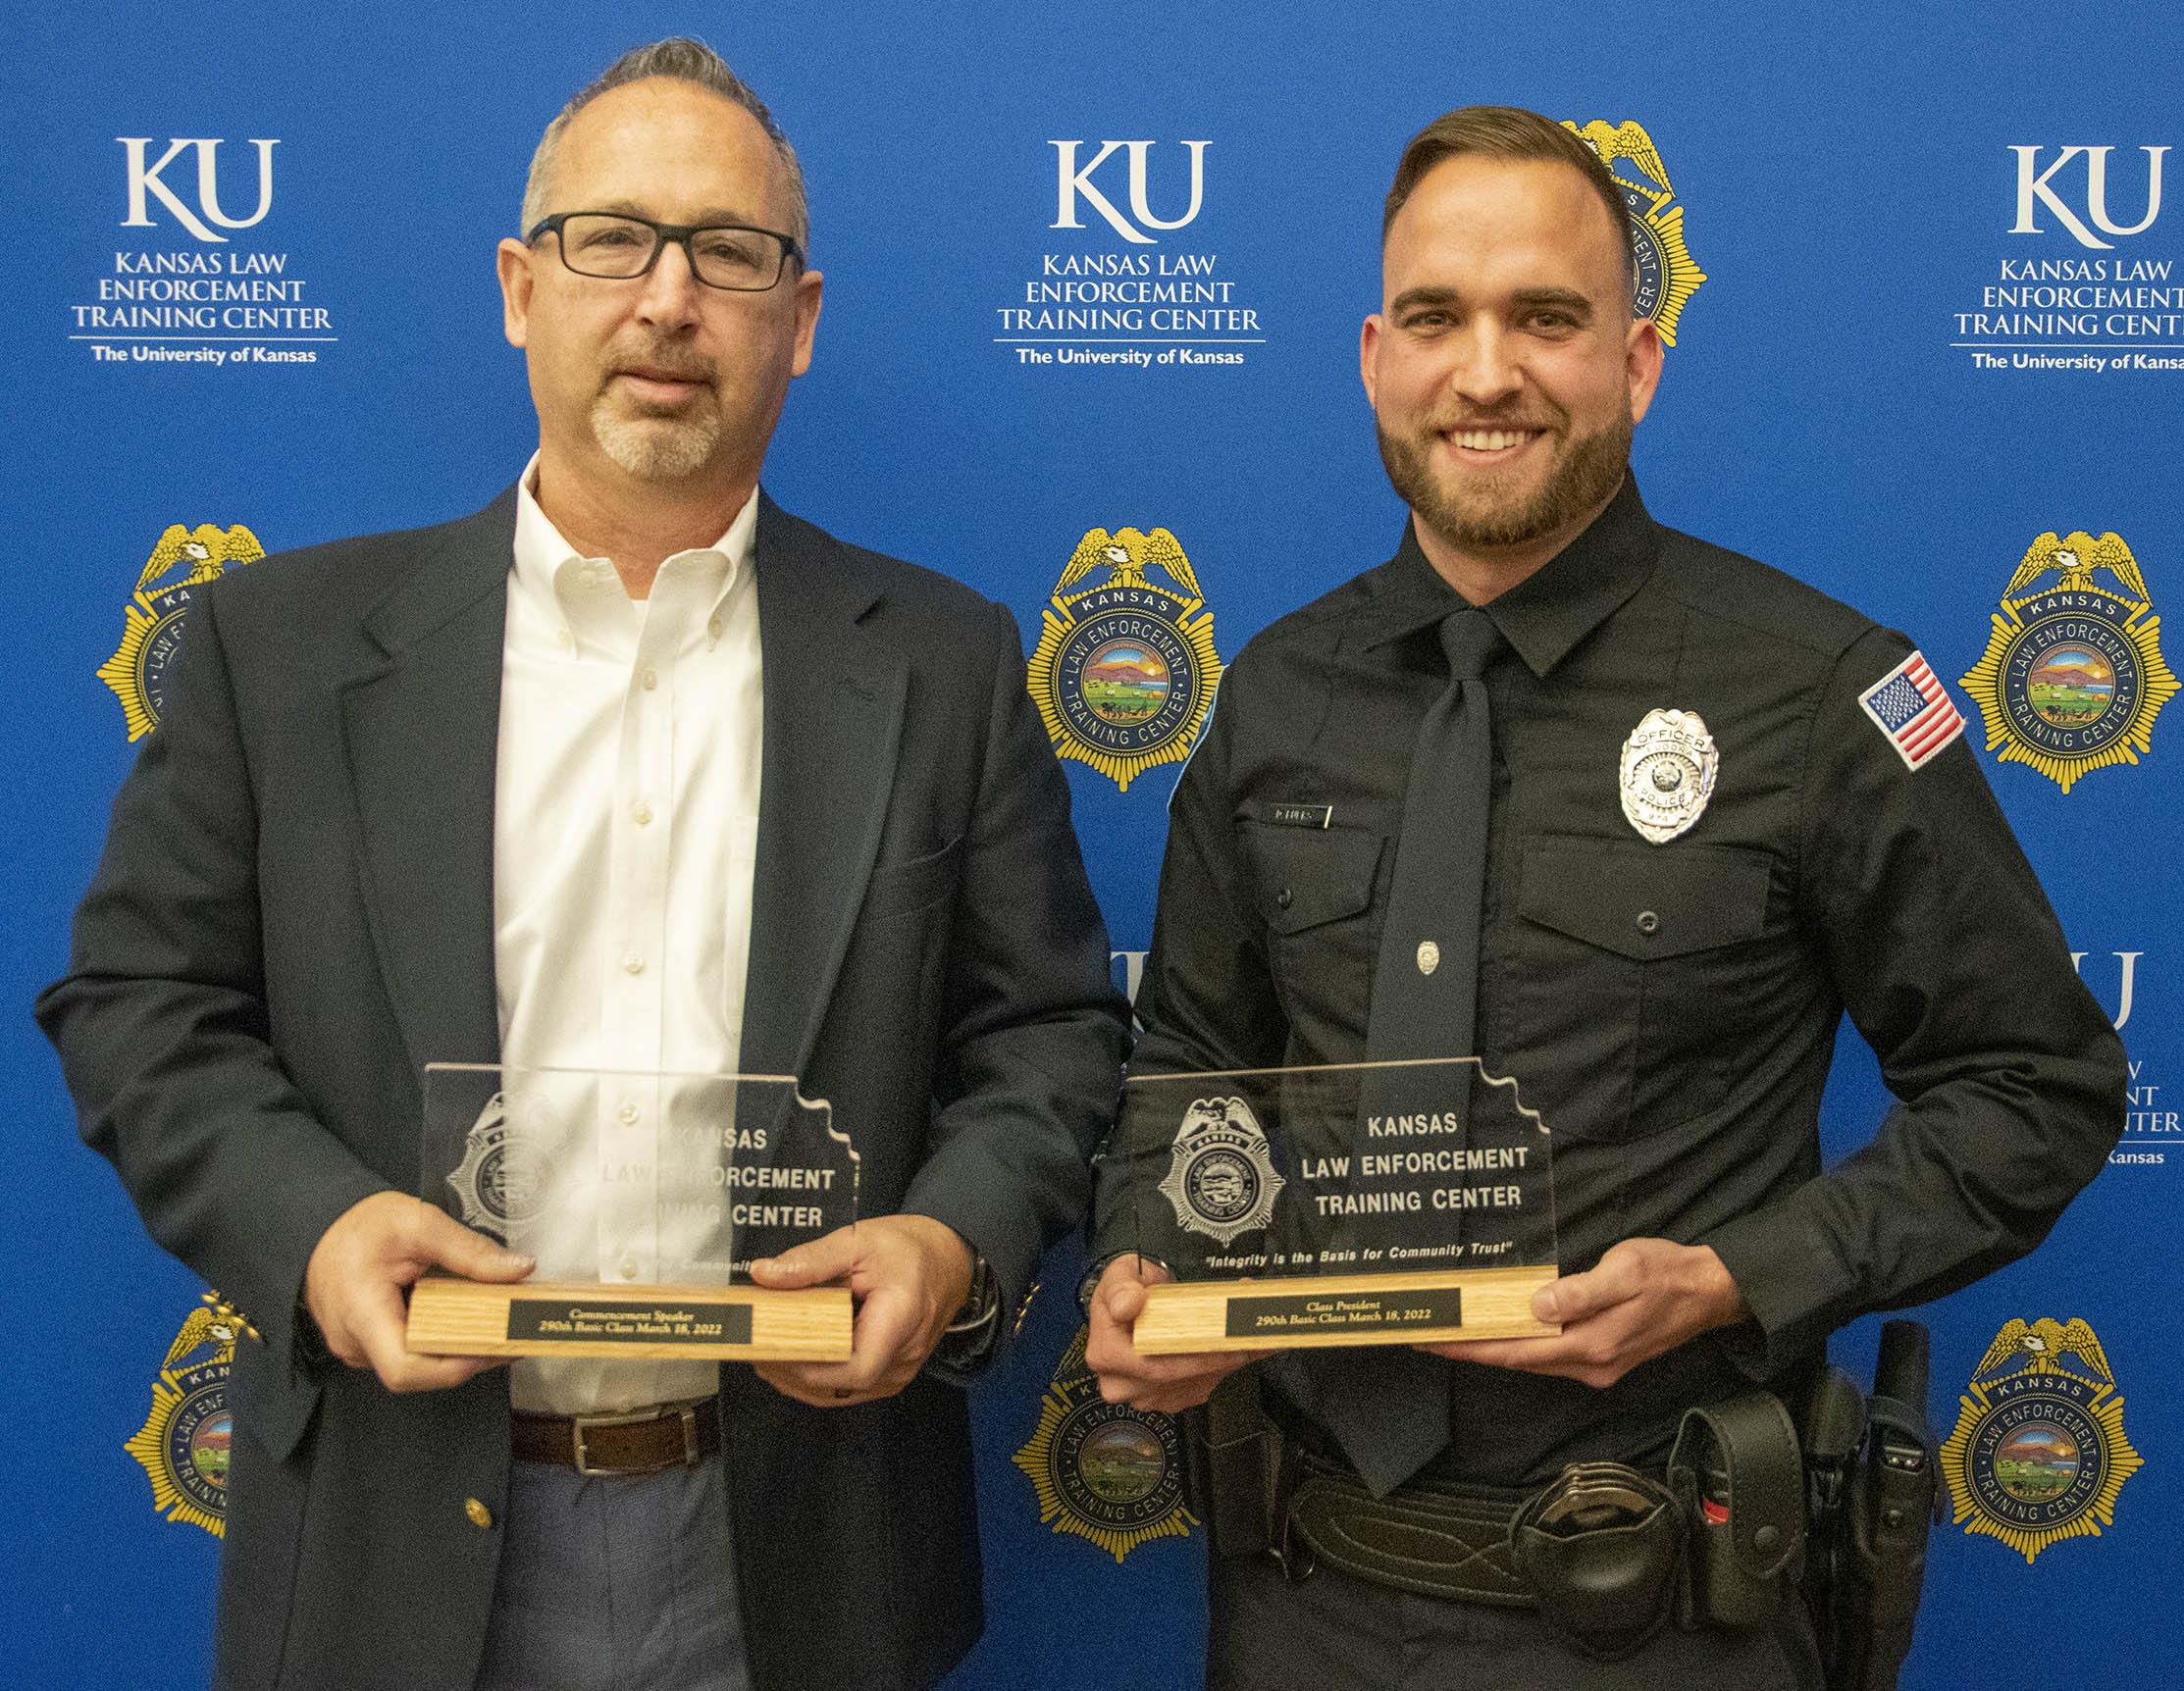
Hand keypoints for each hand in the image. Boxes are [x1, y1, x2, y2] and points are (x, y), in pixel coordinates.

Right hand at [303, 1191, 534, 1392]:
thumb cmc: (357, 1226)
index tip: (494, 1346)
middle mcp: (355, 1341)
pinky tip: (466, 1322)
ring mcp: (358, 1347)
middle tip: (512, 1334)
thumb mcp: (419, 1223)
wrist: (319, 1226)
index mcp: (363, 1314)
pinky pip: (407, 1352)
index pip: (406, 1369)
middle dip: (469, 1356)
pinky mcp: (366, 1343)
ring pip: (415, 1366)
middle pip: (419, 1371)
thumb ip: (470, 1249)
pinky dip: (439, 1341)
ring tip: (497, 1326)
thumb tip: (518, 1268)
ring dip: (457, 1349)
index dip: (454, 1366)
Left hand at [745, 1215, 972, 1407]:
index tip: (768, 1347)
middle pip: (838, 1383)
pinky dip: (814, 1377)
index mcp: (900, 1321)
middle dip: (789, 1370)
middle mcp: (901, 1359)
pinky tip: (789, 1359)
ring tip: (761, 1352)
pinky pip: (845, 1387)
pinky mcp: (888, 1377)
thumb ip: (811, 1260)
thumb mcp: (860, 1240)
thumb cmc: (910, 1250)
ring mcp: (896, 1374)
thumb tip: (763, 1274)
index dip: (806, 1365)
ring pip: (837, 1392)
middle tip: (750, 1346)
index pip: (853, 1367)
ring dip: (796, 1378)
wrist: (950, 1263)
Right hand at [1083, 1255, 1271, 1414]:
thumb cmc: (1125, 1292)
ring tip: (1250, 1338)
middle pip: (1180, 1378)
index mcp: (1107, 1356)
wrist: (1132, 1304)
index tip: (1226, 1343)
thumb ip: (1122, 1288)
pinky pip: (1202, 1386)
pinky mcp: (1167, 1397)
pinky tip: (1238, 1349)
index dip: (1196, 1358)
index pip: (1156, 1367)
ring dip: (1227, 1362)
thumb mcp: (1119, 1276)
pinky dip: (1224, 1367)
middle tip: (1248, 1337)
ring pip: (1196, 1384)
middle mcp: (1123, 1383)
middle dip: (1219, 1357)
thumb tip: (1128, 1304)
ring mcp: (1146, 1394)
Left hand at [1427, 1237, 1745, 1388]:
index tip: (1434, 1341)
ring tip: (1458, 1333)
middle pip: (1518, 1361)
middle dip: (1473, 1350)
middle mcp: (1591, 1364)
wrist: (1710, 1291)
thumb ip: (1580, 1293)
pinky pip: (1550, 1354)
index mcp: (1591, 1346)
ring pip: (1533, 1360)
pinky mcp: (1603, 1355)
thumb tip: (1536, 1307)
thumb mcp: (1624, 1272)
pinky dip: (1522, 1345)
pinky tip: (1506, 1330)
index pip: (1516, 1352)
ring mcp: (1597, 1363)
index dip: (1471, 1349)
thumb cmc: (1667, 1275)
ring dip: (1495, 1349)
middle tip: (1432, 1335)